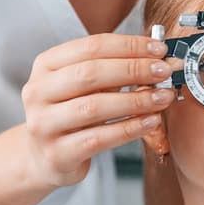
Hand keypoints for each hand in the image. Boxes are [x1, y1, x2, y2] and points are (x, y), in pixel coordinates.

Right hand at [20, 34, 174, 186]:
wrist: (41, 158)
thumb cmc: (70, 114)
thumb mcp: (82, 86)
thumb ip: (113, 70)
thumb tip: (158, 58)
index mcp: (46, 66)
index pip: (91, 47)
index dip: (129, 46)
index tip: (159, 49)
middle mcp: (38, 92)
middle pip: (90, 74)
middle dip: (134, 70)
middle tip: (164, 71)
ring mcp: (43, 124)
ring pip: (94, 107)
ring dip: (135, 100)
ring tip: (163, 97)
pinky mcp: (57, 154)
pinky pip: (98, 138)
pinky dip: (129, 128)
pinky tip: (151, 121)